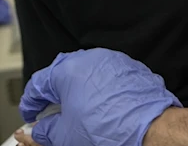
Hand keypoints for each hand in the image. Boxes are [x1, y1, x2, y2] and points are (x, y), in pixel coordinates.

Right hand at [19, 48, 181, 145]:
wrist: (150, 126)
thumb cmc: (111, 127)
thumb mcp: (65, 136)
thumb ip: (45, 131)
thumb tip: (39, 131)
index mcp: (69, 70)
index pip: (39, 84)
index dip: (31, 102)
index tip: (31, 114)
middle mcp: (92, 59)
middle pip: (63, 73)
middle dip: (55, 92)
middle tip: (51, 111)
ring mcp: (114, 61)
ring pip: (88, 72)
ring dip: (79, 88)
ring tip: (78, 110)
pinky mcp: (132, 67)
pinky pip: (109, 75)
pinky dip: (101, 88)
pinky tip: (102, 105)